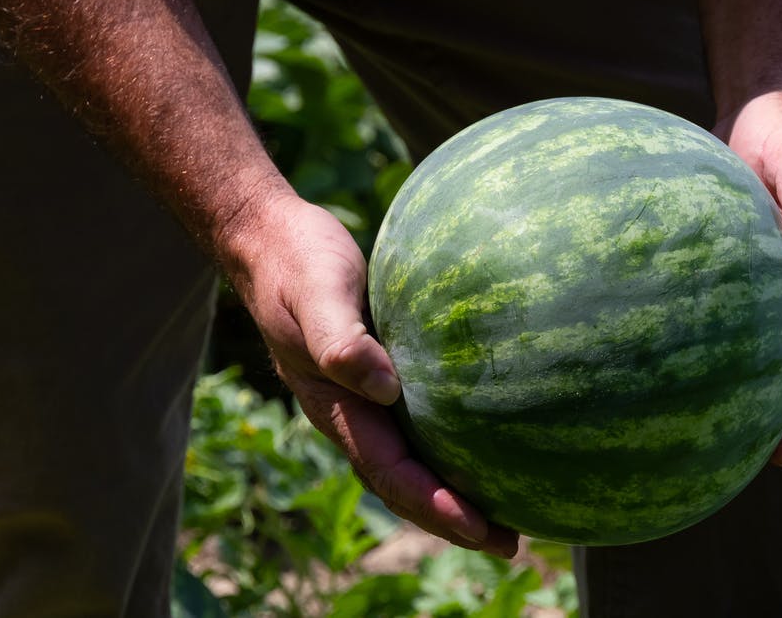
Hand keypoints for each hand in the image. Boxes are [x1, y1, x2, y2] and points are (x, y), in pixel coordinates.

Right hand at [219, 196, 519, 557]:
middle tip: (510, 543)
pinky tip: (489, 439)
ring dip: (453, 489)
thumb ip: (341, 342)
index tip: (481, 530)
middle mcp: (353, 413)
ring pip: (412, 458)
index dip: (434, 506)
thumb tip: (386, 389)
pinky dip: (451, 442)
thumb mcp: (318, 295)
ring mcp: (366, 396)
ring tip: (506, 510)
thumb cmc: (297, 263)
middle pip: (404, 482)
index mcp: (335, 408)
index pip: (390, 473)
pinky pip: (420, 420)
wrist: (272, 238)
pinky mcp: (383, 371)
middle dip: (452, 518)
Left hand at [712, 91, 781, 465]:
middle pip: (773, 369)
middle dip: (759, 420)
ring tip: (687, 434)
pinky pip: (703, 311)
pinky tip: (648, 363)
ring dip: (725, 390)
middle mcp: (780, 291)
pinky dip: (686, 340)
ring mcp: (750, 283)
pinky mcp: (717, 267)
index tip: (778, 453)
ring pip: (739, 347)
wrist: (764, 113)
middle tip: (730, 468)